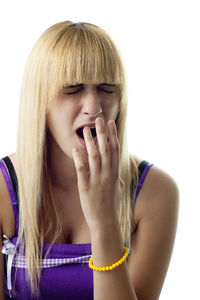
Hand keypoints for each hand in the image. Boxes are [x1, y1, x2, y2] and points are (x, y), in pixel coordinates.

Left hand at [72, 117, 124, 231]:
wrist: (106, 222)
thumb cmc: (112, 205)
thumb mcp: (118, 188)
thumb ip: (116, 176)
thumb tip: (116, 168)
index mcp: (115, 173)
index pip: (114, 150)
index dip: (112, 135)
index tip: (110, 123)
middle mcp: (107, 174)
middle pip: (105, 150)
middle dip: (102, 133)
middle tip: (98, 120)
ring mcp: (97, 180)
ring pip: (93, 157)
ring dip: (90, 142)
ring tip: (85, 130)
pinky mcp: (86, 187)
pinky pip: (82, 170)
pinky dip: (79, 158)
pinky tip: (76, 148)